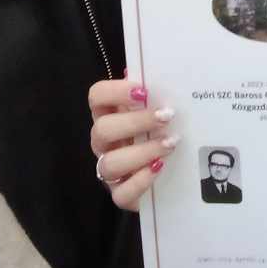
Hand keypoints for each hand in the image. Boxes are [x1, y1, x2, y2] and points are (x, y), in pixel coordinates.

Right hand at [89, 73, 177, 210]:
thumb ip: (152, 94)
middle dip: (135, 122)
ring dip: (142, 152)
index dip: (115, 91)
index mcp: (109, 115)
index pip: (96, 96)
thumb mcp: (156, 112)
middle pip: (102, 129)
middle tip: (166, 117)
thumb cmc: (158, 134)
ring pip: (110, 163)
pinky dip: (141, 180)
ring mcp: (109, 170)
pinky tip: (160, 167)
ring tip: (170, 144)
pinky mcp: (120, 194)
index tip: (143, 92)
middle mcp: (104, 142)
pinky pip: (121, 193)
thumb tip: (151, 72)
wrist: (168, 176)